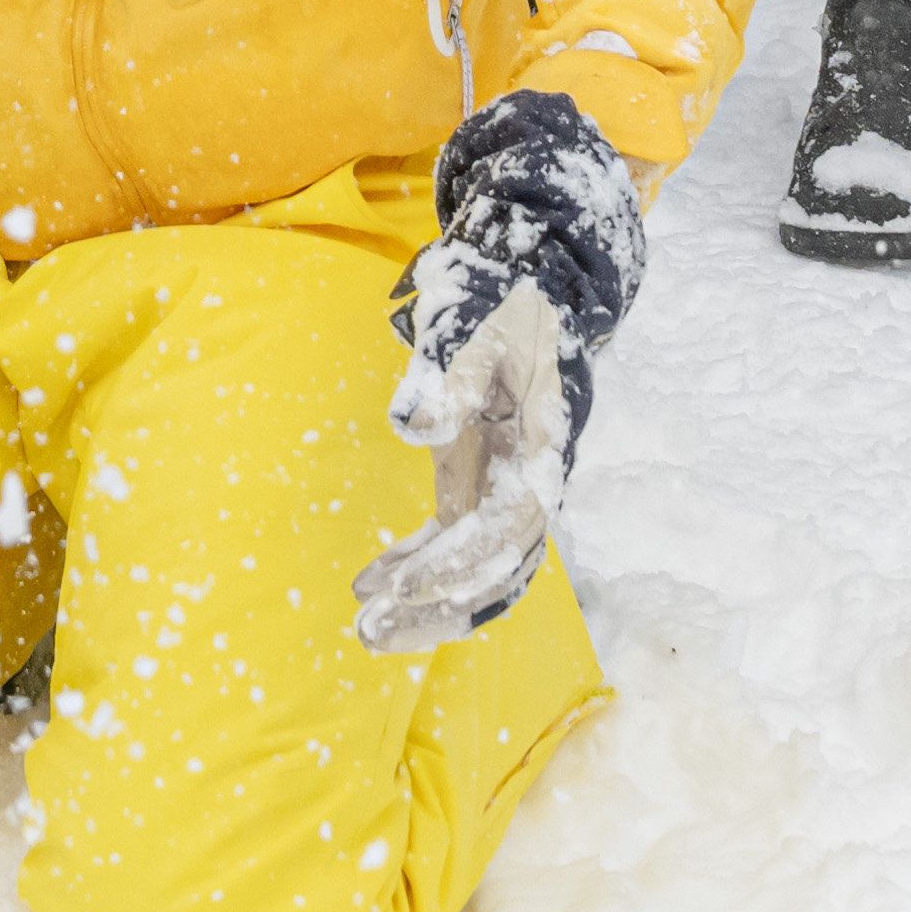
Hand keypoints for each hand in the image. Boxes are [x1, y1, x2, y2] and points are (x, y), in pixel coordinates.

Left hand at [350, 90, 645, 657]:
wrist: (534, 279)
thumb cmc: (504, 299)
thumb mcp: (477, 326)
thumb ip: (450, 378)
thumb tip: (412, 429)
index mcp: (543, 450)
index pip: (503, 531)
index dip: (452, 567)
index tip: (396, 589)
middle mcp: (536, 481)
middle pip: (497, 571)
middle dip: (436, 607)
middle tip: (368, 631)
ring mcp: (512, 485)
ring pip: (483, 572)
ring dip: (431, 604)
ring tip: (368, 628)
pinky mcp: (486, 480)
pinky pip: (461, 542)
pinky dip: (422, 564)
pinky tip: (375, 577)